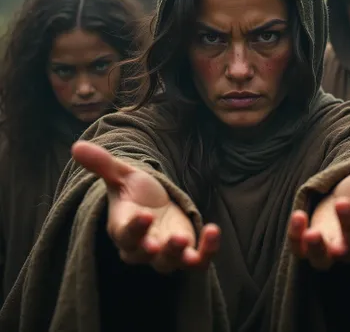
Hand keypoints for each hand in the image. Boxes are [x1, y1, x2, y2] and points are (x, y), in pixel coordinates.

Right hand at [72, 141, 220, 272]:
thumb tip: (76, 146)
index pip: (126, 234)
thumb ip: (102, 164)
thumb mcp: (121, 175)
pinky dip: (207, 252)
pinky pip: (197, 260)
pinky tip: (214, 231)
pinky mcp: (186, 253)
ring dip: (181, 254)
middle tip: (172, 239)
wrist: (155, 206)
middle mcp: (142, 246)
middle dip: (158, 250)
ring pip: (170, 263)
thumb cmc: (135, 193)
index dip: (135, 228)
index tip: (145, 215)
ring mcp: (165, 252)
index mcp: (124, 227)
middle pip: (146, 255)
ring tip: (188, 238)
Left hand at [288, 150, 349, 269]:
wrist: (340, 196)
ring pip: (327, 260)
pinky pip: (302, 252)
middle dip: (349, 226)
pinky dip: (296, 240)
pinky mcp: (311, 246)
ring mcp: (333, 247)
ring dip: (319, 250)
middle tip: (341, 203)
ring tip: (311, 233)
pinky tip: (297, 217)